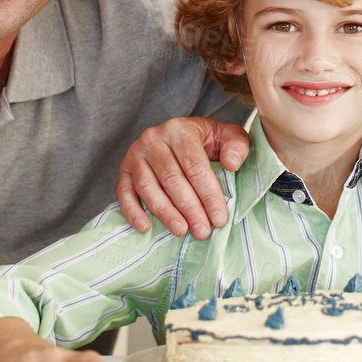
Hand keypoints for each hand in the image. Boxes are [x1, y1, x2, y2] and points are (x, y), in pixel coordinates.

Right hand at [115, 117, 248, 237]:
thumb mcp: (229, 136)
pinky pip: (124, 193)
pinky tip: (145, 227)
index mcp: (179, 129)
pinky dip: (132, 211)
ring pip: (148, 188)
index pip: (195, 166)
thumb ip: (237, 146)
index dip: (208, 194)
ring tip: (181, 231)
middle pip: (172, 179)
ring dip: (165, 213)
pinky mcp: (124, 170)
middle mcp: (153, 139)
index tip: (219, 218)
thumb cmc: (207, 141)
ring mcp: (135, 155)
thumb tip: (231, 164)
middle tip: (202, 231)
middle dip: (190, 208)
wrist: (180, 135)